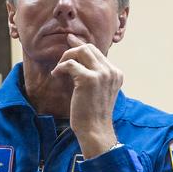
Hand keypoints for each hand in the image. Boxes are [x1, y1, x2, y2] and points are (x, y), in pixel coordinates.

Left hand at [52, 35, 120, 158]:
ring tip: (60, 69)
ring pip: (81, 51)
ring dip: (66, 57)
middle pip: (89, 48)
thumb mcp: (99, 91)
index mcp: (116, 74)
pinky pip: (70, 64)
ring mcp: (102, 74)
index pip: (97, 52)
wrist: (95, 130)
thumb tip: (79, 59)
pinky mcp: (89, 79)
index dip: (81, 47)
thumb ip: (95, 75)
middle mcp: (112, 71)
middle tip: (62, 58)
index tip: (71, 41)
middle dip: (73, 50)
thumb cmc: (93, 114)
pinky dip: (61, 67)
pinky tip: (56, 74)